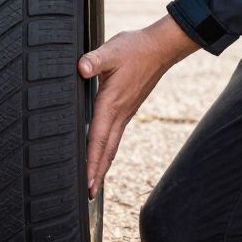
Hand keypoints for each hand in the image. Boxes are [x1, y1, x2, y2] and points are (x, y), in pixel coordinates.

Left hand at [78, 13, 196, 197]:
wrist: (160, 48)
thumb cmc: (135, 48)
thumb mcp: (111, 51)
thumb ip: (94, 59)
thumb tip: (81, 68)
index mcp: (111, 103)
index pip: (98, 139)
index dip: (92, 162)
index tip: (87, 182)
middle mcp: (120, 113)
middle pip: (107, 150)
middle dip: (97, 173)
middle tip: (88, 193)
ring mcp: (126, 113)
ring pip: (112, 145)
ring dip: (103, 164)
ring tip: (94, 182)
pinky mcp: (128, 108)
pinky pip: (115, 135)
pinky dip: (107, 150)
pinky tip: (103, 153)